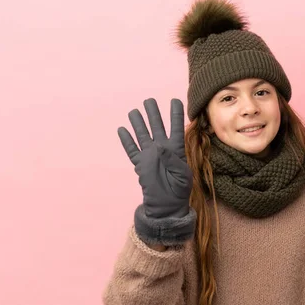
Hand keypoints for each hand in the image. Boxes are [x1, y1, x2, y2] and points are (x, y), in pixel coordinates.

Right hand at [118, 98, 192, 218]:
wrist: (168, 204)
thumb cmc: (180, 190)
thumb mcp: (182, 175)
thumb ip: (172, 160)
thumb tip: (159, 147)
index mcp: (176, 149)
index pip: (176, 127)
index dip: (175, 114)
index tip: (175, 100)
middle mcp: (162, 149)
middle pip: (157, 126)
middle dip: (153, 113)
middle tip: (149, 100)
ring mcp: (150, 155)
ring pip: (143, 135)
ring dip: (139, 123)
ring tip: (134, 111)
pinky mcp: (140, 164)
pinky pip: (132, 150)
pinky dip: (127, 140)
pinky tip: (122, 129)